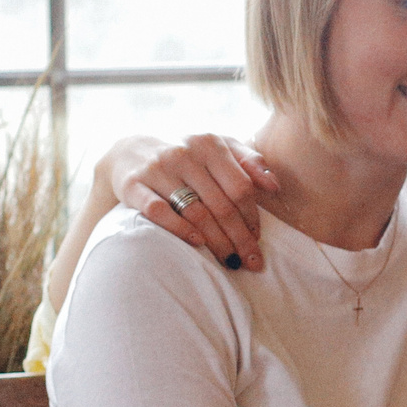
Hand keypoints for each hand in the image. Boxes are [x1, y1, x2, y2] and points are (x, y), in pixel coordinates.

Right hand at [123, 134, 279, 271]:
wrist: (132, 152)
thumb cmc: (188, 156)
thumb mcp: (219, 148)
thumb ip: (250, 162)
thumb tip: (275, 187)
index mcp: (210, 144)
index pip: (240, 188)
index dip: (252, 217)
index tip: (257, 239)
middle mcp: (184, 154)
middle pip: (221, 205)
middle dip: (239, 238)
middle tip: (251, 262)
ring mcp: (158, 169)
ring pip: (195, 212)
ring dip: (217, 242)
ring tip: (230, 261)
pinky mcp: (134, 185)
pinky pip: (159, 212)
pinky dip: (179, 229)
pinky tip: (196, 243)